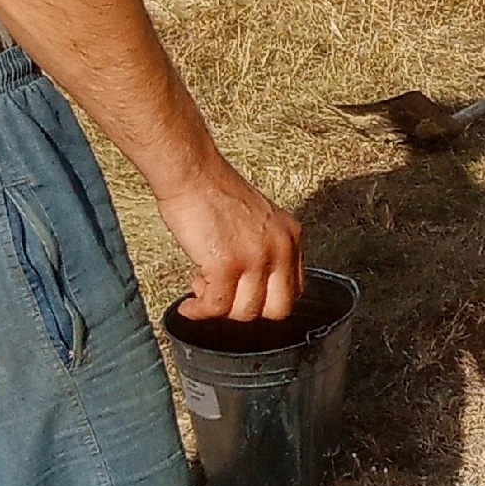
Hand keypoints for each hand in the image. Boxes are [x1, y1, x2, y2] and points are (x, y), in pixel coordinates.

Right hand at [159, 153, 304, 324]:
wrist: (193, 173)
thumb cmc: (215, 192)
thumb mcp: (258, 222)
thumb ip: (265, 251)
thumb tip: (253, 288)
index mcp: (291, 237)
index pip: (295, 289)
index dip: (266, 300)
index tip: (244, 296)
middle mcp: (280, 248)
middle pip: (278, 309)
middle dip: (247, 310)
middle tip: (225, 298)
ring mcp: (256, 257)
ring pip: (246, 312)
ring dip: (219, 310)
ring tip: (202, 290)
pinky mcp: (227, 264)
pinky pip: (216, 307)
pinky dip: (199, 312)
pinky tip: (189, 305)